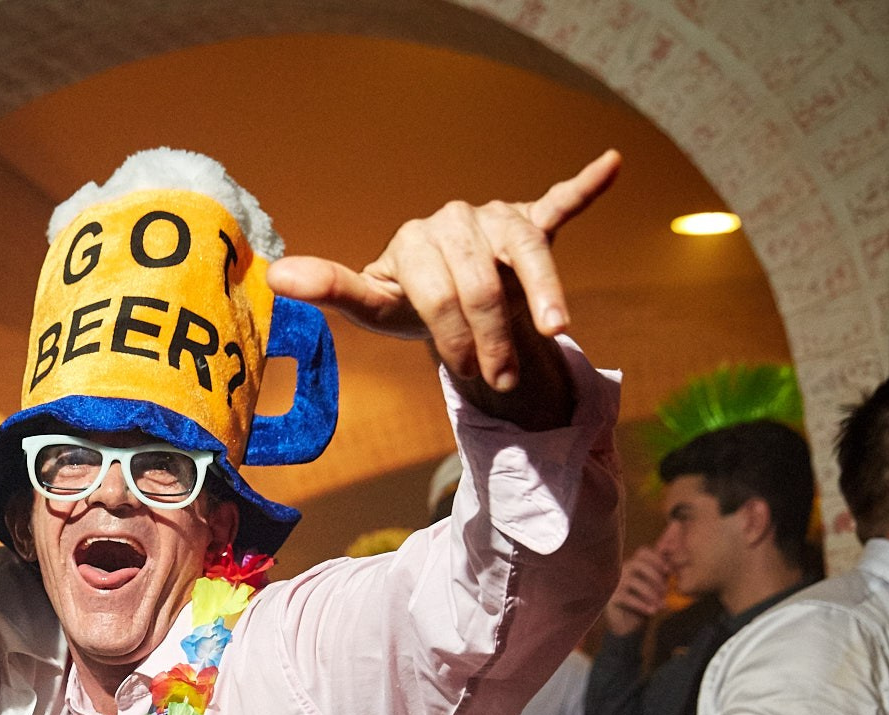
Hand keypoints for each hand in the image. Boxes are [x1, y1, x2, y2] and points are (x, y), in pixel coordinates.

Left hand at [266, 150, 620, 392]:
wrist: (452, 304)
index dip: (452, 335)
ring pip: (527, 255)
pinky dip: (584, 185)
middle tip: (496, 377)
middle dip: (491, 336)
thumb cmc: (413, 308)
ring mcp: (497, 218)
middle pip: (483, 282)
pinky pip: (560, 202)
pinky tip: (611, 163)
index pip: (437, 289)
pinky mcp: (532, 220)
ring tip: (553, 333)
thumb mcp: (376, 307)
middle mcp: (456, 218)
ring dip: (543, 300)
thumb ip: (334, 290)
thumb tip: (277, 276)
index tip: (464, 372)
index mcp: (415, 239)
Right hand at [602, 545, 671, 635]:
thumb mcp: (657, 585)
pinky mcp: (612, 597)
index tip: (668, 571)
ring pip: (634, 582)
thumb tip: (673, 555)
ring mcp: (616, 584)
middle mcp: (623, 571)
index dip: (657, 559)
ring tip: (661, 605)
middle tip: (665, 592)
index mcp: (634, 564)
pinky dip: (642, 605)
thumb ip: (663, 571)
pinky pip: (628, 598)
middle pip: (639, 564)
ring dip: (652, 594)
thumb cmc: (645, 601)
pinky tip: (652, 611)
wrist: (629, 623)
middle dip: (655, 577)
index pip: (643, 552)